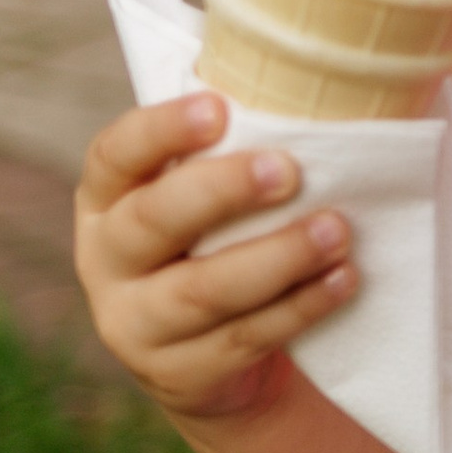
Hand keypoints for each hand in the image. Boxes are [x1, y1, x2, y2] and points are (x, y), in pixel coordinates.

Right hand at [75, 93, 356, 425]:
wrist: (223, 365)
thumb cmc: (228, 245)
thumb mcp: (217, 201)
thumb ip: (240, 149)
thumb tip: (327, 77)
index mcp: (108, 200)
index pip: (114, 155)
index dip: (160, 130)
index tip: (219, 107)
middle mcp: (107, 260)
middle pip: (153, 220)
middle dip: (222, 191)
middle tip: (290, 170)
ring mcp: (134, 324)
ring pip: (202, 290)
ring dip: (277, 257)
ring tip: (337, 230)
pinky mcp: (179, 375)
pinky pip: (244, 338)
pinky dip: (300, 307)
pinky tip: (344, 279)